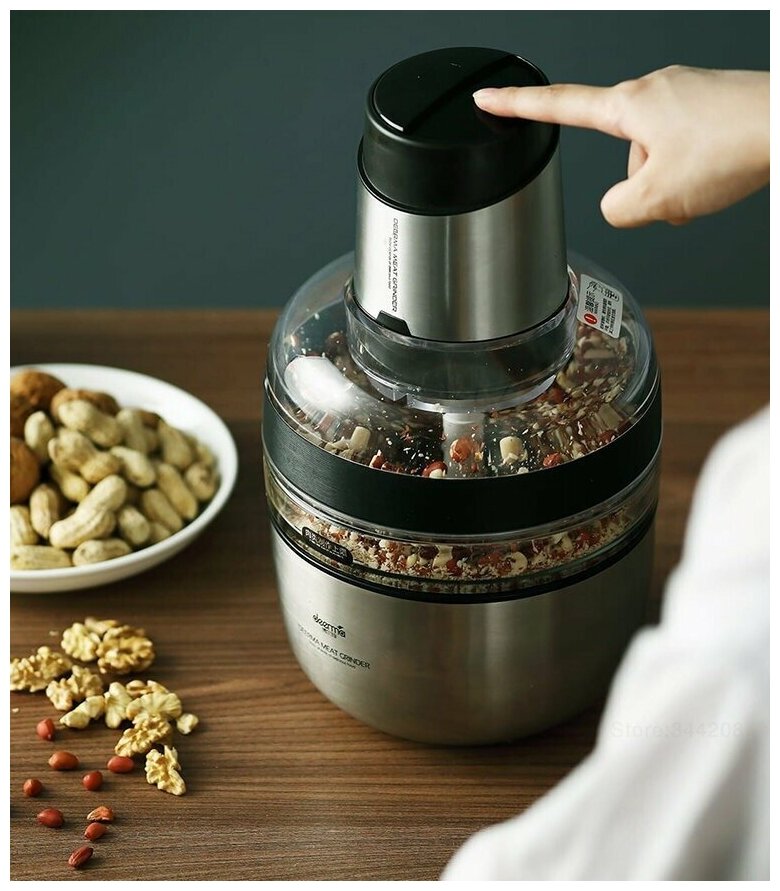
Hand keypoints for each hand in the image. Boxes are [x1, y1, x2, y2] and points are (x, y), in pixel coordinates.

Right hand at [474, 66, 768, 227]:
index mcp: (629, 105)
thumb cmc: (732, 146)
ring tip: (704, 185)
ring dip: (672, 184)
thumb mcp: (656, 197)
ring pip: (656, 158)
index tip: (487, 96)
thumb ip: (617, 210)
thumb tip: (618, 205)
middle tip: (672, 197)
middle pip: (623, 155)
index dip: (516, 105)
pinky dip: (694, 172)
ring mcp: (686, 94)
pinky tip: (718, 176)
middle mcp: (655, 90)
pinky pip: (685, 150)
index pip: (558, 105)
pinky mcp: (711, 104)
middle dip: (641, 185)